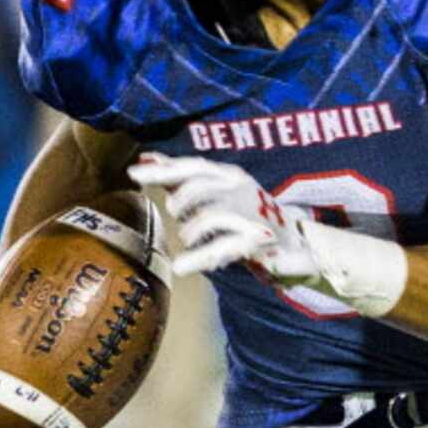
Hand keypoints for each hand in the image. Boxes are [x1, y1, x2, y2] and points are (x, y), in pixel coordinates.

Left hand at [128, 153, 326, 285]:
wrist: (294, 242)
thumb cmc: (247, 216)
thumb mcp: (218, 193)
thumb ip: (183, 179)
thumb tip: (146, 160)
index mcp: (229, 175)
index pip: (193, 166)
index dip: (163, 170)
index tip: (134, 173)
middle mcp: (240, 188)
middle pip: (197, 188)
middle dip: (179, 204)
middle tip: (177, 216)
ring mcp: (249, 213)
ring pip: (206, 217)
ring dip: (191, 232)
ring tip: (191, 240)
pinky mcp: (255, 240)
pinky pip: (218, 248)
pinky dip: (196, 259)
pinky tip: (181, 267)